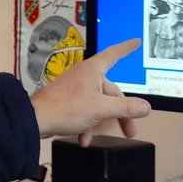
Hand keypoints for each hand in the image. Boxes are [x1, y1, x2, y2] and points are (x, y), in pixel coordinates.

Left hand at [30, 39, 150, 144]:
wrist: (35, 119)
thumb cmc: (68, 108)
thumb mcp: (101, 109)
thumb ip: (126, 108)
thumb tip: (147, 107)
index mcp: (94, 70)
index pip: (114, 54)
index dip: (127, 48)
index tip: (136, 41)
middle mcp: (85, 75)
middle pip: (111, 91)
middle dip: (121, 113)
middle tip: (130, 132)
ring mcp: (75, 87)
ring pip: (98, 103)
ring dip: (102, 122)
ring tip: (102, 138)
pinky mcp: (67, 100)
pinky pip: (84, 110)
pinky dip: (86, 124)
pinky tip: (83, 140)